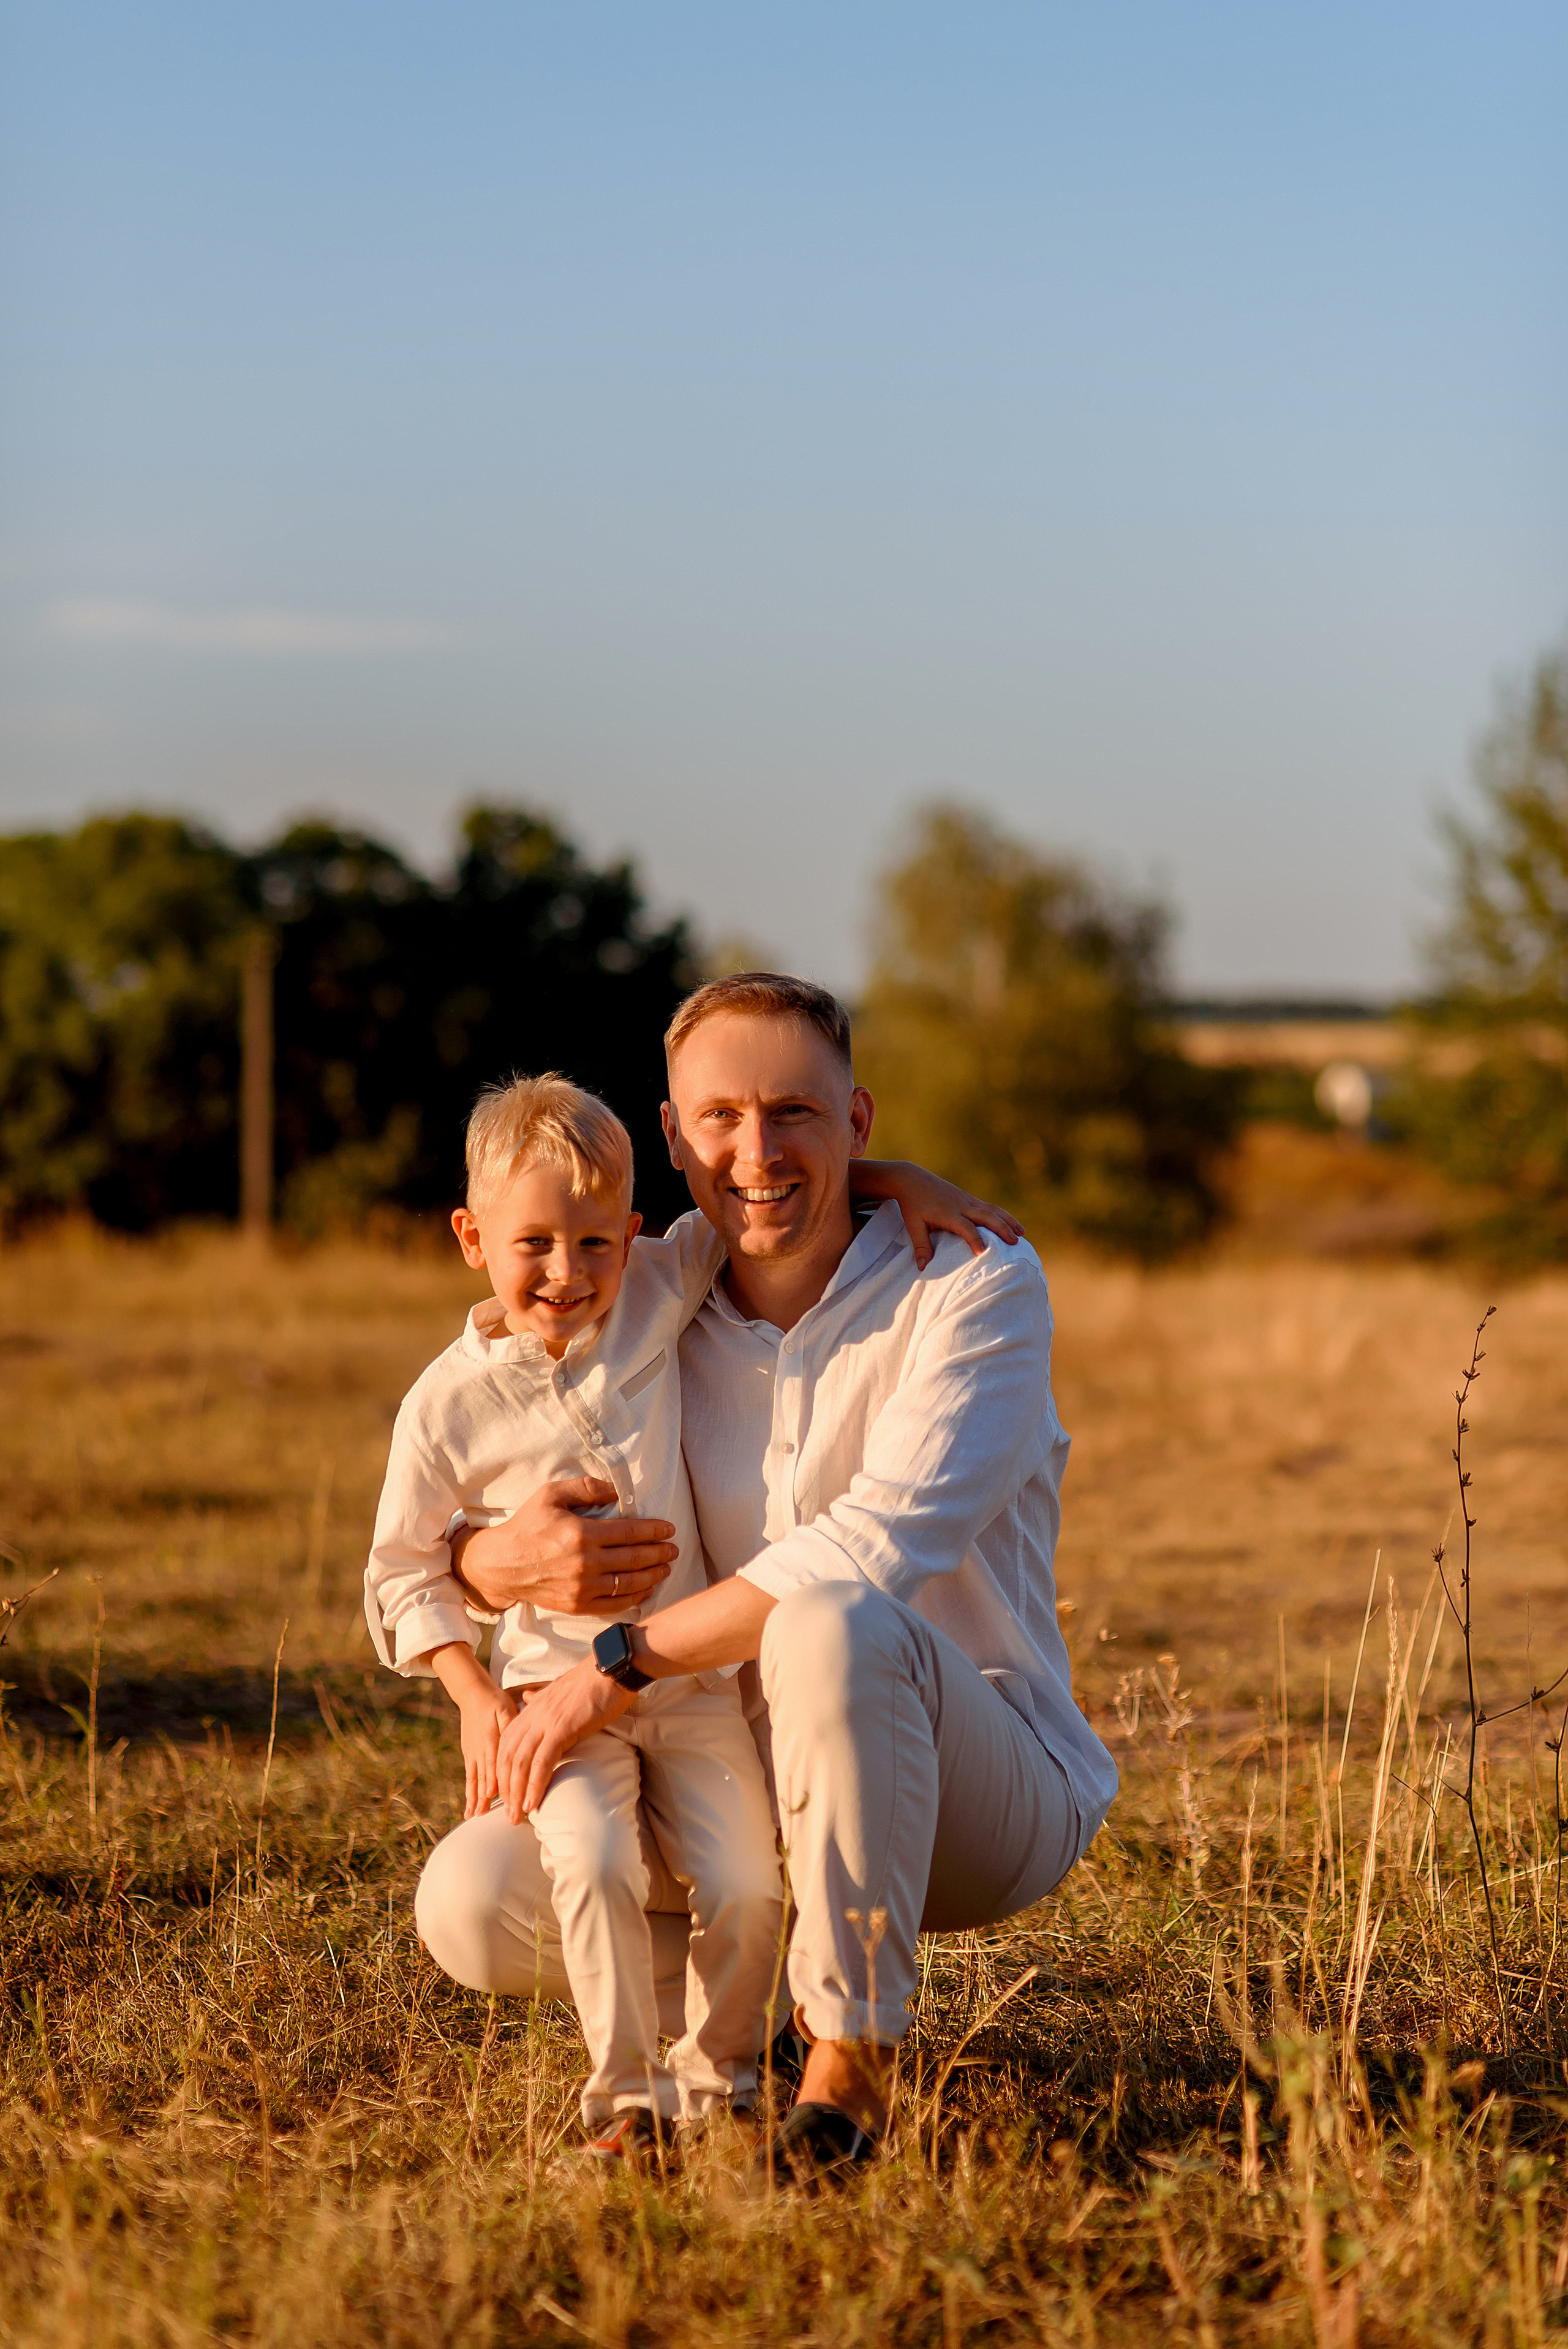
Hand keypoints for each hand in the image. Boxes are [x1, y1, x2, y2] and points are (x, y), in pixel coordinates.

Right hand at [451, 1477, 678, 1616]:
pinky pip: (614, 1605)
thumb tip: (616, 1490)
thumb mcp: (551, 1494)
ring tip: (666, 1568)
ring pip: (629, 1584)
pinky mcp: (577, 1605)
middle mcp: (585, 1564)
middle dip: (660, 1553)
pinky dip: (635, 1598)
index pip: (630, 1532)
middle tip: (674, 1549)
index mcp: (582, 1534)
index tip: (669, 1529)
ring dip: (653, 1576)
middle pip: (635, 1559)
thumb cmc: (527, 1525)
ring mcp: (582, 1588)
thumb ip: (585, 1487)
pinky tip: (646, 1590)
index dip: (654, 1531)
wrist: (502, 1564)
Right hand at [454, 1676, 520, 1817]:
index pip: (497, 1767)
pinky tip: (469, 1807)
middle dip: (488, 1800)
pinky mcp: (469, 1754)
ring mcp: (472, 1754)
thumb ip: (511, 1725)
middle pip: (485, 1779)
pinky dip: (469, 1793)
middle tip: (491, 1818)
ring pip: (474, 1781)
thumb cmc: (495, 1701)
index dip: (501, 1785)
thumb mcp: (506, 1709)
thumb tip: (519, 1740)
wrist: (472, 1695)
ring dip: (475, 1800)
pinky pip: (469, 1777)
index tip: (505, 1802)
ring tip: (474, 1817)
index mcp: (491, 1740)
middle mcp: (480, 1751)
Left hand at [495, 1658, 634, 1819]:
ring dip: (516, 1794)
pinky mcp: (562, 1728)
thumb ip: (539, 1699)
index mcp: (531, 1708)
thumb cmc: (593, 1681)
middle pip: (507, 1758)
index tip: (504, 1794)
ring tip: (517, 1817)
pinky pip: (542, 1762)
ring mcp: (545, 1722)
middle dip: (505, 1790)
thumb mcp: (558, 1690)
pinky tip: (533, 1803)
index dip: (502, 1772)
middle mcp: (532, 1715)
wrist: (612, 1667)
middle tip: (508, 1815)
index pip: (506, 1745)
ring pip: (520, 1763)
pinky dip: (535, 1785)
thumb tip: (526, 1698)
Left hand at [879, 1164, 1024, 1269]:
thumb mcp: (914, 1226)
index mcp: (948, 1213)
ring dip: (1008, 1221)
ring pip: (992, 1210)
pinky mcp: (968, 1198)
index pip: (965, 1227)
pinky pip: (989, 1206)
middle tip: (1015, 1243)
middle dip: (1002, 1229)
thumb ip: (921, 1246)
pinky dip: (1002, 1215)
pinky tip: (1011, 1223)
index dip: (974, 1239)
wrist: (912, 1179)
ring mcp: (966, 1200)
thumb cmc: (912, 1204)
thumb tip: (922, 1268)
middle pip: (986, 1216)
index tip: (982, 1252)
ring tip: (1021, 1234)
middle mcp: (961, 1205)